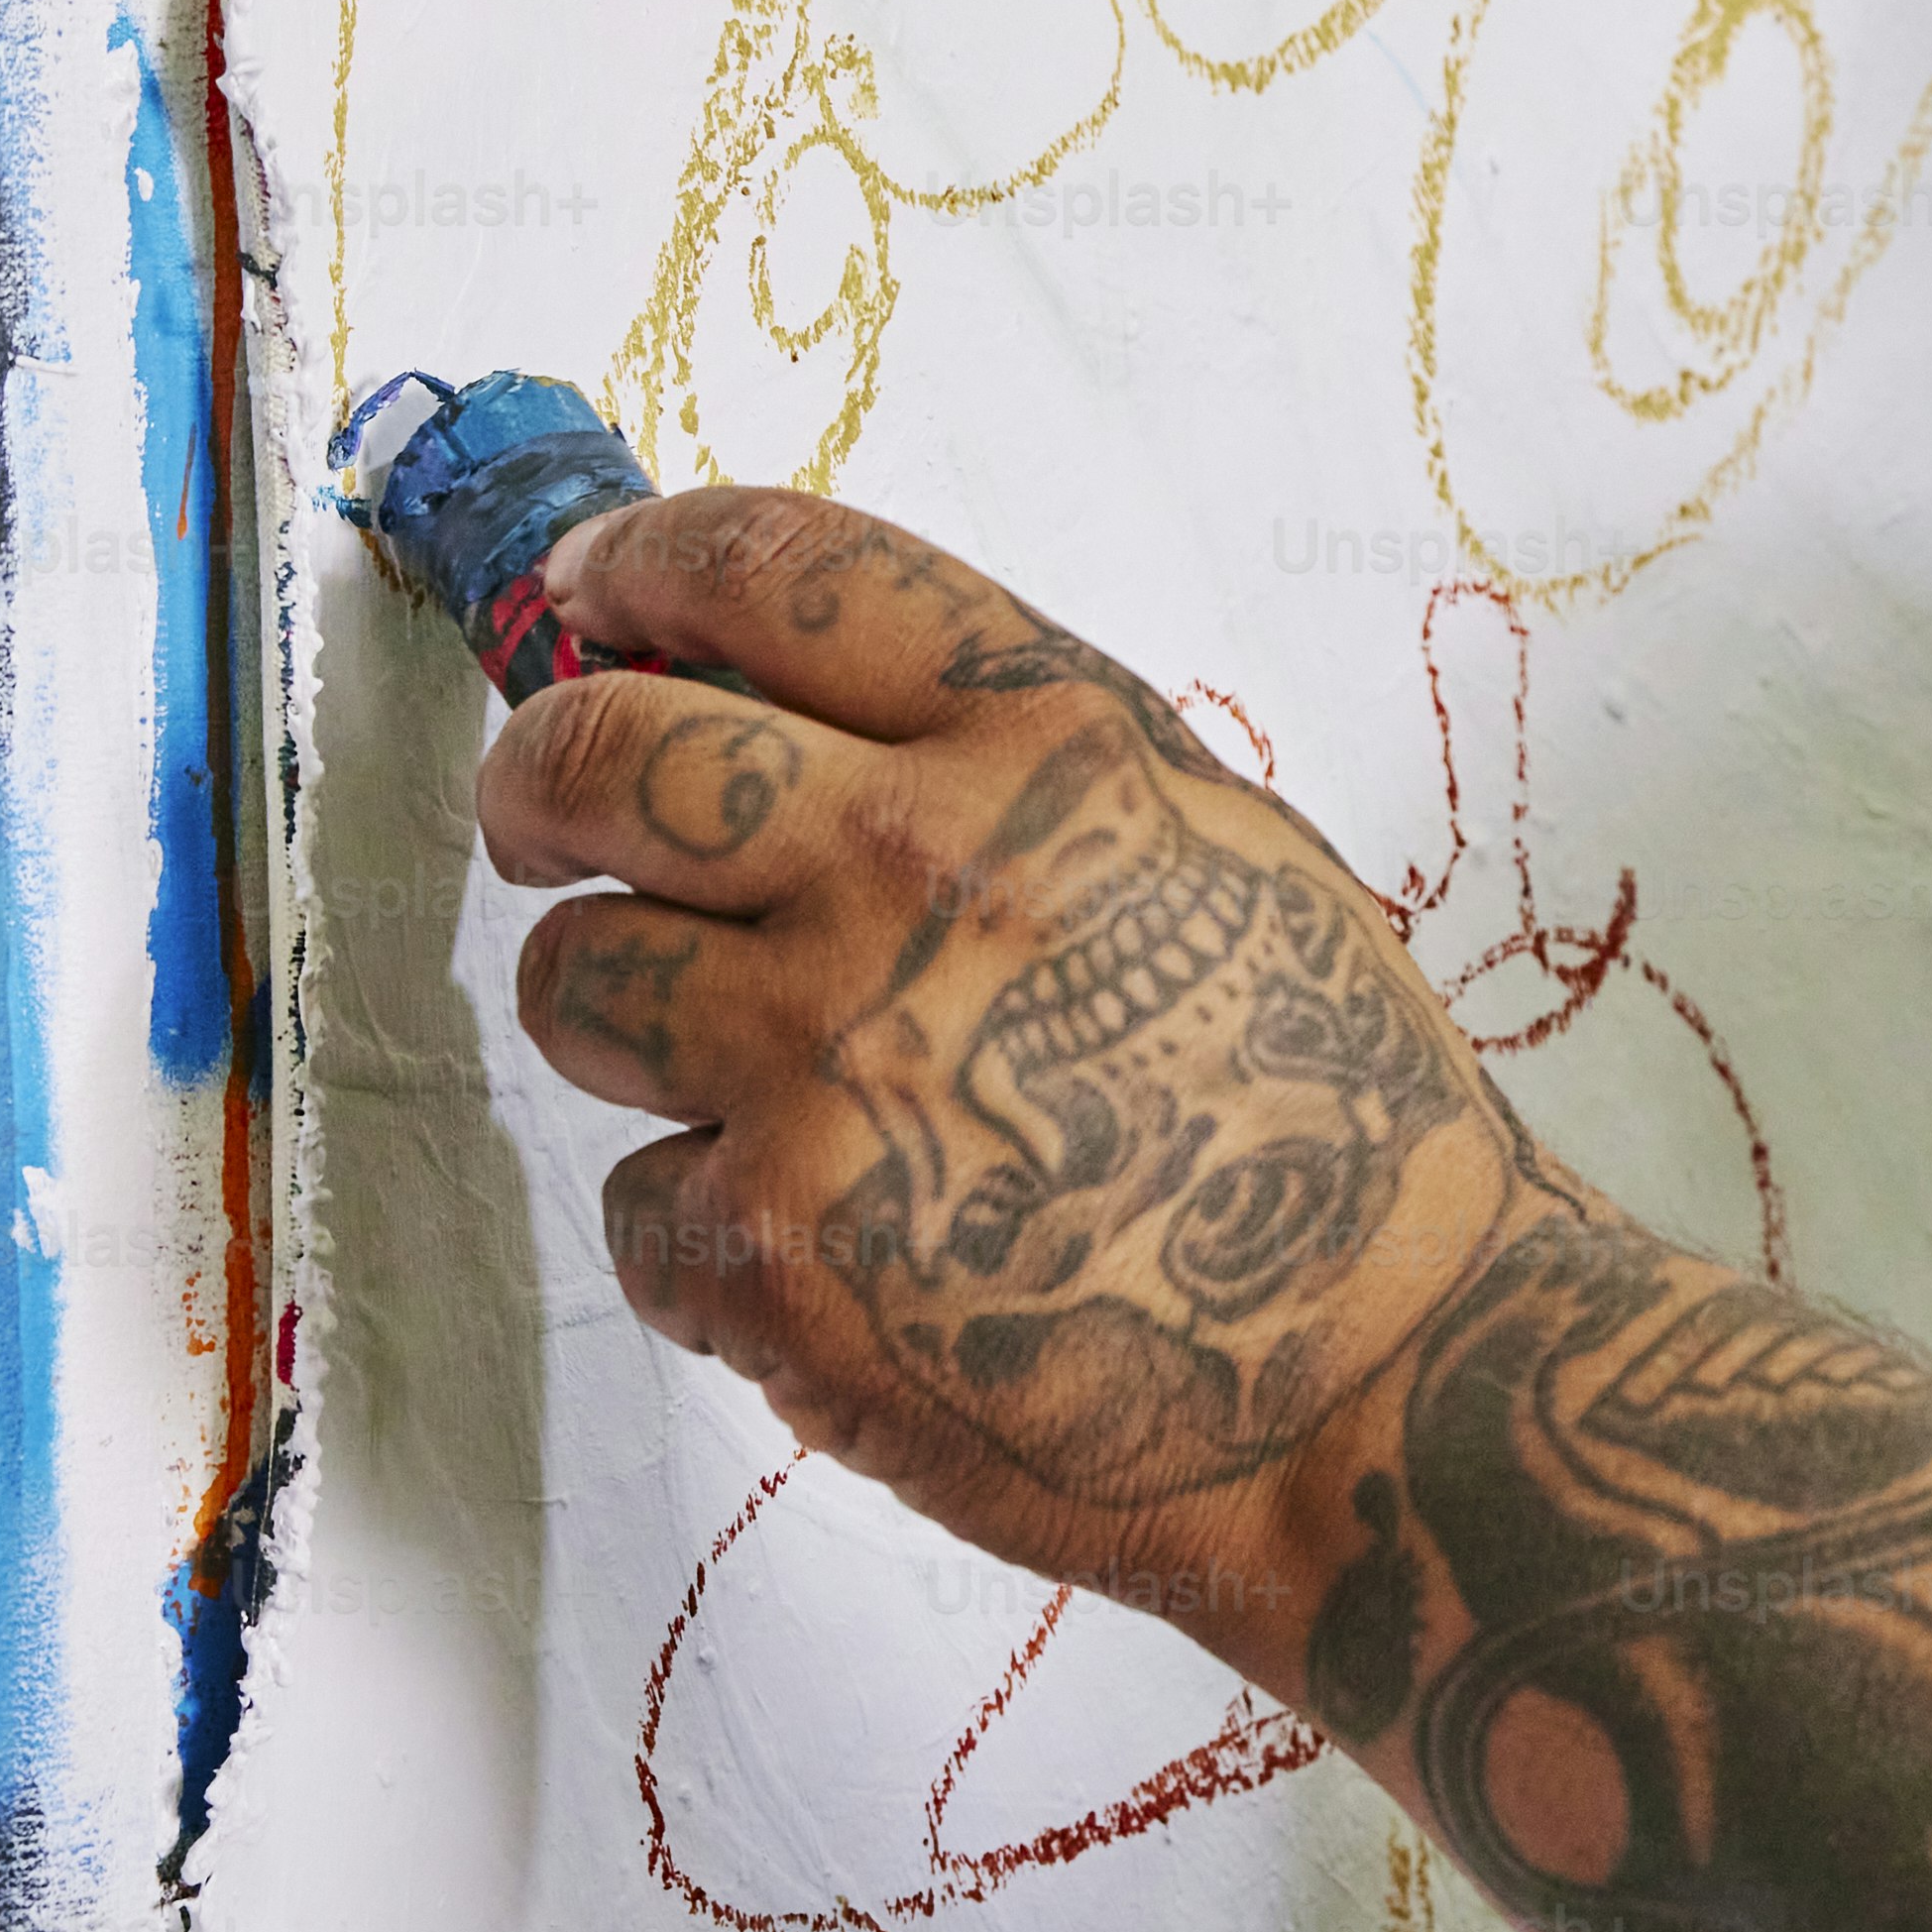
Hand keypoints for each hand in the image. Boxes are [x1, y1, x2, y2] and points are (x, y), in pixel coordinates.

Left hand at [476, 484, 1544, 1642]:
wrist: (1392, 1367)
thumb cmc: (1332, 1108)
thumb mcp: (1222, 848)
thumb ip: (1018, 765)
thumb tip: (793, 713)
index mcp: (1047, 748)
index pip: (775, 570)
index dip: (642, 565)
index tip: (593, 593)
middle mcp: (916, 873)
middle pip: (600, 754)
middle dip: (539, 777)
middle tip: (548, 817)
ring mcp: (825, 1064)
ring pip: (575, 979)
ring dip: (628, 1016)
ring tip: (747, 1071)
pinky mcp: (769, 1251)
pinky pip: (638, 1201)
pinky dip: (712, 1229)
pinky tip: (843, 1249)